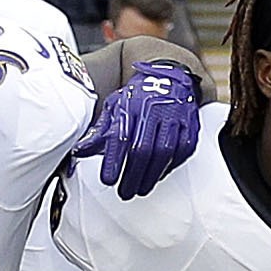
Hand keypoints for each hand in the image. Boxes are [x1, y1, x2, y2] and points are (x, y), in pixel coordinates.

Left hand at [82, 60, 204, 195]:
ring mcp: (175, 118)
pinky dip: (170, 167)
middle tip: (124, 192)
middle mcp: (154, 110)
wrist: (170, 77)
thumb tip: (80, 151)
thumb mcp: (115, 106)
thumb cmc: (139, 96)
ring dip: (151, 176)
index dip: (113, 160)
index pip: (120, 136)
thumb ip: (99, 131)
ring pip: (164, 152)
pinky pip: (182, 151)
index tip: (107, 179)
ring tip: (140, 189)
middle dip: (133, 175)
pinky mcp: (190, 125)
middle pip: (143, 149)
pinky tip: (159, 175)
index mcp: (131, 105)